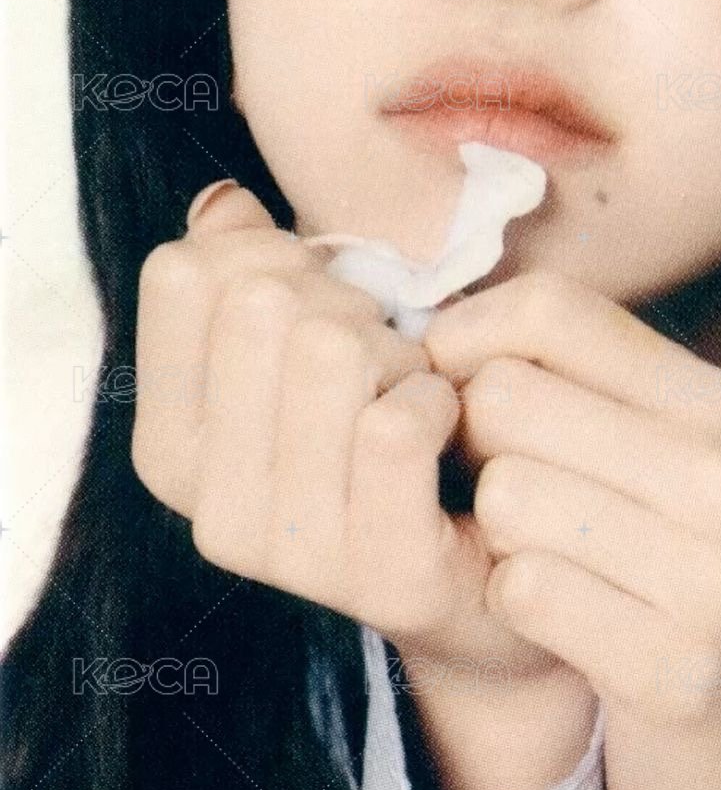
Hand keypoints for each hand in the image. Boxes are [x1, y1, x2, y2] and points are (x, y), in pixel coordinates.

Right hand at [131, 182, 579, 694]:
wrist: (482, 584)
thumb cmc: (390, 442)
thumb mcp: (307, 346)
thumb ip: (251, 271)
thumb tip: (222, 205)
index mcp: (168, 445)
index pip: (185, 273)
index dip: (272, 255)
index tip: (320, 300)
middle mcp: (207, 508)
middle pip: (265, 303)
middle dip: (345, 306)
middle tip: (383, 360)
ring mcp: (288, 553)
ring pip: (331, 354)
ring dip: (399, 355)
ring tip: (415, 395)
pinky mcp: (379, 575)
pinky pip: (396, 424)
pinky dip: (440, 400)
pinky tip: (446, 428)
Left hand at [423, 269, 720, 789]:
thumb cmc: (658, 577)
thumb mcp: (644, 458)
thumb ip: (564, 380)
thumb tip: (439, 320)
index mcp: (710, 404)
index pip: (552, 310)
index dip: (467, 340)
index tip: (450, 390)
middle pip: (506, 395)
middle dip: (473, 449)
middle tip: (504, 498)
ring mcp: (708, 573)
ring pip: (504, 493)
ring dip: (494, 536)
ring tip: (543, 562)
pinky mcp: (673, 665)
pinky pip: (522, 588)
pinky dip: (511, 604)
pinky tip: (554, 620)